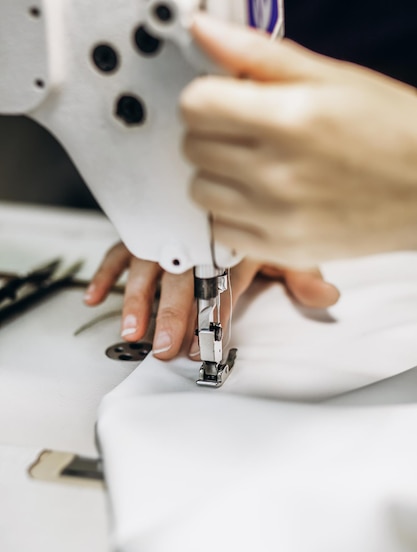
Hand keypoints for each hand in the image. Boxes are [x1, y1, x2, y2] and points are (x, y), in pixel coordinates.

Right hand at [84, 242, 338, 359]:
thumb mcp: (282, 244)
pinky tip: (96, 297)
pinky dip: (106, 273)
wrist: (230, 176)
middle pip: (183, 279)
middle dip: (173, 315)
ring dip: (137, 299)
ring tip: (130, 330)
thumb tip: (326, 298)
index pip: (222, 285)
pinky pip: (120, 250)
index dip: (212, 317)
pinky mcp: (145, 230)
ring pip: (147, 266)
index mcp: (231, 244)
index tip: (203, 346)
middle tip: (164, 346)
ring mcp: (166, 234)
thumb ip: (300, 274)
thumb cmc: (252, 220)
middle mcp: (195, 239)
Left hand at [180, 14, 416, 266]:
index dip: (204, 97)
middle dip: (211, 133)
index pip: (196, 105)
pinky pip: (221, 231)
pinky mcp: (280, 249)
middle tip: (243, 132)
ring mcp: (276, 216)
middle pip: (192, 148)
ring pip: (199, 191)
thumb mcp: (329, 78)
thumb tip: (202, 30)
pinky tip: (257, 200)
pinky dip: (230, 214)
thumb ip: (258, 55)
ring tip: (251, 168)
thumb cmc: (390, 131)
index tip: (220, 99)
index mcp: (289, 118)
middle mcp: (277, 172)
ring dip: (216, 175)